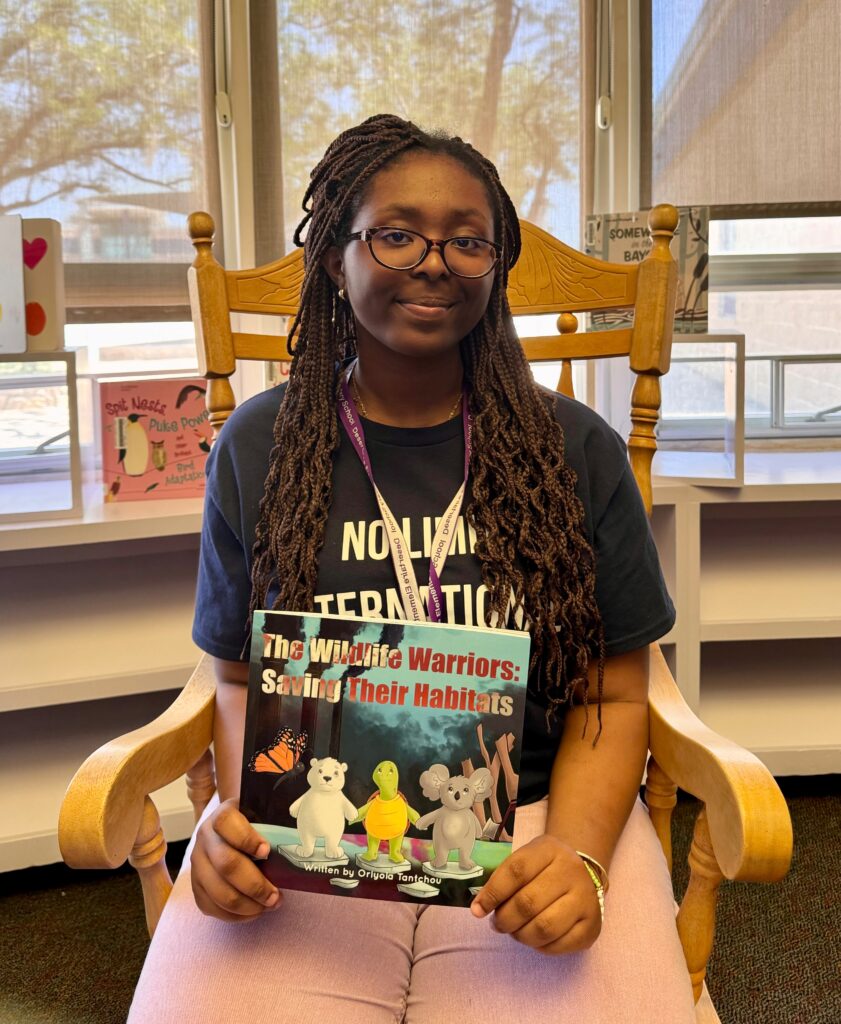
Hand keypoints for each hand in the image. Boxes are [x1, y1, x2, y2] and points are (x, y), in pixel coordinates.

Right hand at [190, 798, 281, 921]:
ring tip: (269, 905)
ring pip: (219, 892)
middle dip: (255, 885)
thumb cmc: (253, 825)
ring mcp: (197, 864)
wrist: (227, 832)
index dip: (247, 839)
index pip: (227, 823)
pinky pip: (211, 907)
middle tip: (275, 895)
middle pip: (227, 864)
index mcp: (222, 816)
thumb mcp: (261, 815)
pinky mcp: (195, 886)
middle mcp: (205, 838)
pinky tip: (254, 911)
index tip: (268, 851)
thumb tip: (301, 843)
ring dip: (248, 905)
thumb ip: (273, 823)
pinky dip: (236, 916)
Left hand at [470, 835, 601, 953]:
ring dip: (520, 935)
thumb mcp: (527, 858)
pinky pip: (558, 945)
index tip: (478, 909)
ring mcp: (585, 900)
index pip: (516, 871)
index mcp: (550, 849)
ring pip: (543, 928)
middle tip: (497, 924)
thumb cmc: (546, 867)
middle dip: (505, 919)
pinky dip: (539, 946)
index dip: (493, 893)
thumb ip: (504, 878)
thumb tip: (478, 907)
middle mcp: (572, 872)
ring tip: (514, 931)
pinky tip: (534, 937)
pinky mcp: (592, 926)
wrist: (583, 872)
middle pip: (528, 903)